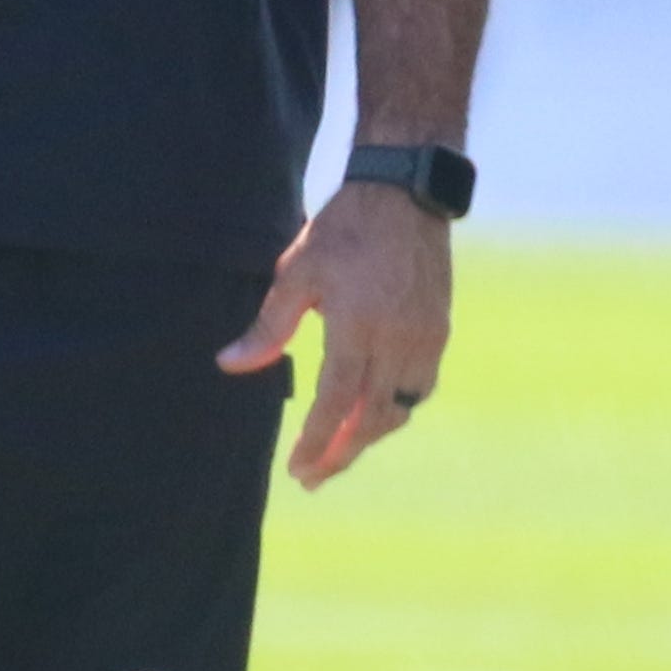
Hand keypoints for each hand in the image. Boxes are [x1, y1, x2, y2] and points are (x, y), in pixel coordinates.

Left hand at [218, 177, 451, 488]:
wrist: (407, 192)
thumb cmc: (344, 229)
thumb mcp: (296, 272)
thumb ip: (268, 326)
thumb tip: (230, 365)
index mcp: (357, 325)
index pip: (336, 402)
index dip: (317, 441)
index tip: (297, 469)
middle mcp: (398, 339)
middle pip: (371, 418)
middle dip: (341, 453)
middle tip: (312, 478)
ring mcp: (426, 337)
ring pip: (400, 408)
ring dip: (368, 435)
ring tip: (338, 451)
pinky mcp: (439, 330)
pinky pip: (420, 387)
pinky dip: (395, 408)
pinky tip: (373, 413)